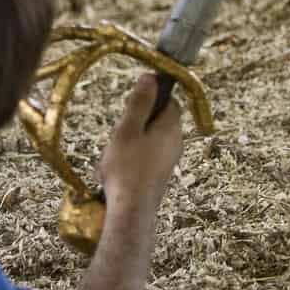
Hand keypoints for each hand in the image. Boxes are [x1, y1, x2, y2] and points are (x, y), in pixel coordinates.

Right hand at [97, 75, 184, 213]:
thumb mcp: (128, 129)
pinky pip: (146, 155)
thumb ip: (139, 103)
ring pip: (149, 138)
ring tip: (115, 154)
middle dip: (136, 122)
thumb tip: (151, 77)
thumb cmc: (127, 168)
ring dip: (130, 141)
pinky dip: (131, 157)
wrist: (131, 211)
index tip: (131, 105)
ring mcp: (168, 160)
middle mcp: (175, 143)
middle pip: (158, 120)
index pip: (169, 101)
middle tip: (119, 133)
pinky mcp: (160, 174)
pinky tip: (116, 169)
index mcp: (170, 128)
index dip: (151, 98)